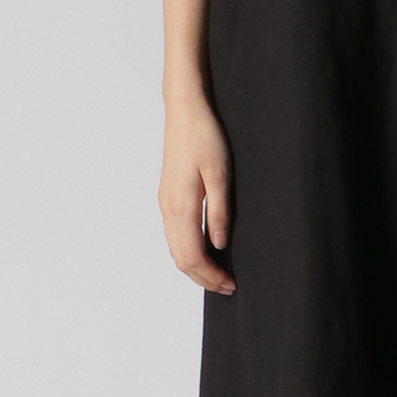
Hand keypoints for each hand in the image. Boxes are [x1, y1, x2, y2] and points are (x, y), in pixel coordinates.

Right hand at [159, 90, 234, 292]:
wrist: (184, 111)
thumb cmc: (205, 137)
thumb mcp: (220, 174)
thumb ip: (219, 211)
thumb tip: (220, 245)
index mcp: (181, 205)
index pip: (193, 256)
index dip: (211, 275)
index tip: (231, 284)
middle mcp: (168, 208)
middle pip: (180, 259)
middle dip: (203, 277)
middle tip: (228, 286)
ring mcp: (165, 203)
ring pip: (175, 249)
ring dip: (195, 266)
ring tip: (219, 273)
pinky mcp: (167, 196)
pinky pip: (174, 235)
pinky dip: (188, 251)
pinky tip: (205, 250)